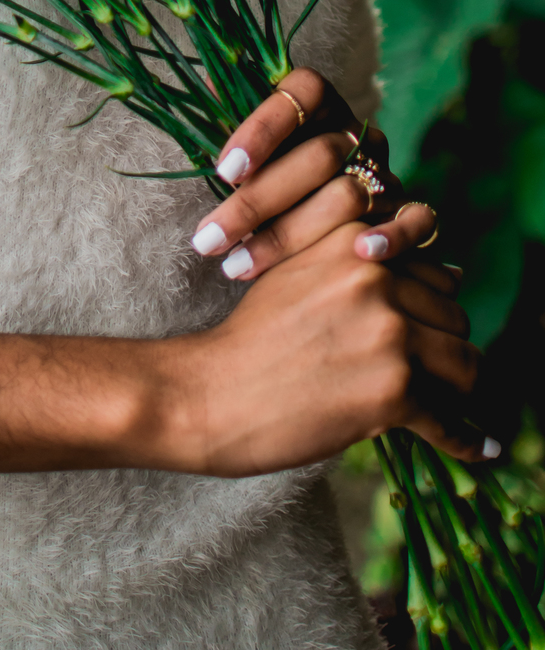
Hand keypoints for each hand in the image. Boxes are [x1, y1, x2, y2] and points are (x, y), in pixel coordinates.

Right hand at [149, 221, 492, 476]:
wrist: (208, 391)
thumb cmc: (249, 337)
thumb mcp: (297, 269)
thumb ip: (360, 260)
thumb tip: (455, 272)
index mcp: (352, 238)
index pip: (432, 267)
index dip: (428, 300)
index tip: (416, 325)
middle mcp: (375, 275)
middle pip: (453, 312)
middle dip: (441, 343)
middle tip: (419, 369)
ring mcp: (388, 332)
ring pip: (464, 360)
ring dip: (454, 386)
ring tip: (440, 401)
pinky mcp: (393, 390)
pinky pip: (450, 418)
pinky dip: (463, 437)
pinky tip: (475, 444)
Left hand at [188, 67, 437, 282]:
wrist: (329, 220)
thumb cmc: (277, 177)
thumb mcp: (255, 146)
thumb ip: (233, 117)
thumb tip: (209, 82)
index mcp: (323, 104)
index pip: (303, 92)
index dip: (264, 126)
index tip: (224, 170)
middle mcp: (358, 133)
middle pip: (318, 156)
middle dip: (257, 202)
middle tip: (207, 238)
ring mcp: (386, 173)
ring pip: (349, 196)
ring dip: (290, 236)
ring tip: (237, 265)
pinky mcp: (410, 212)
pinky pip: (417, 219)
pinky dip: (392, 235)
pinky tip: (360, 254)